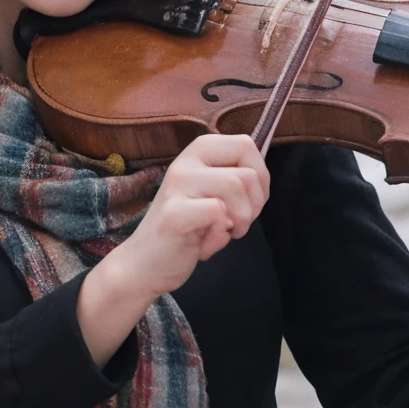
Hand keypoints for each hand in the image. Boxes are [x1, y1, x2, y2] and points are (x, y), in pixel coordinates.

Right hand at [76, 134, 269, 366]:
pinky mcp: (176, 213)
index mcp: (197, 153)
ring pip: (237, 189)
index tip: (252, 199)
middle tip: (238, 222)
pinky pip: (219, 214)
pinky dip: (221, 236)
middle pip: (248, 173)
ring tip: (224, 232)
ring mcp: (178, 186)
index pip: (245, 144)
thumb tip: (261, 175)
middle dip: (256, 204)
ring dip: (241, 221)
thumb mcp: (213, 195)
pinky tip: (205, 245)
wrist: (146, 263)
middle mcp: (185, 163)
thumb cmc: (187, 230)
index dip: (261, 175)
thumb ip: (235, 179)